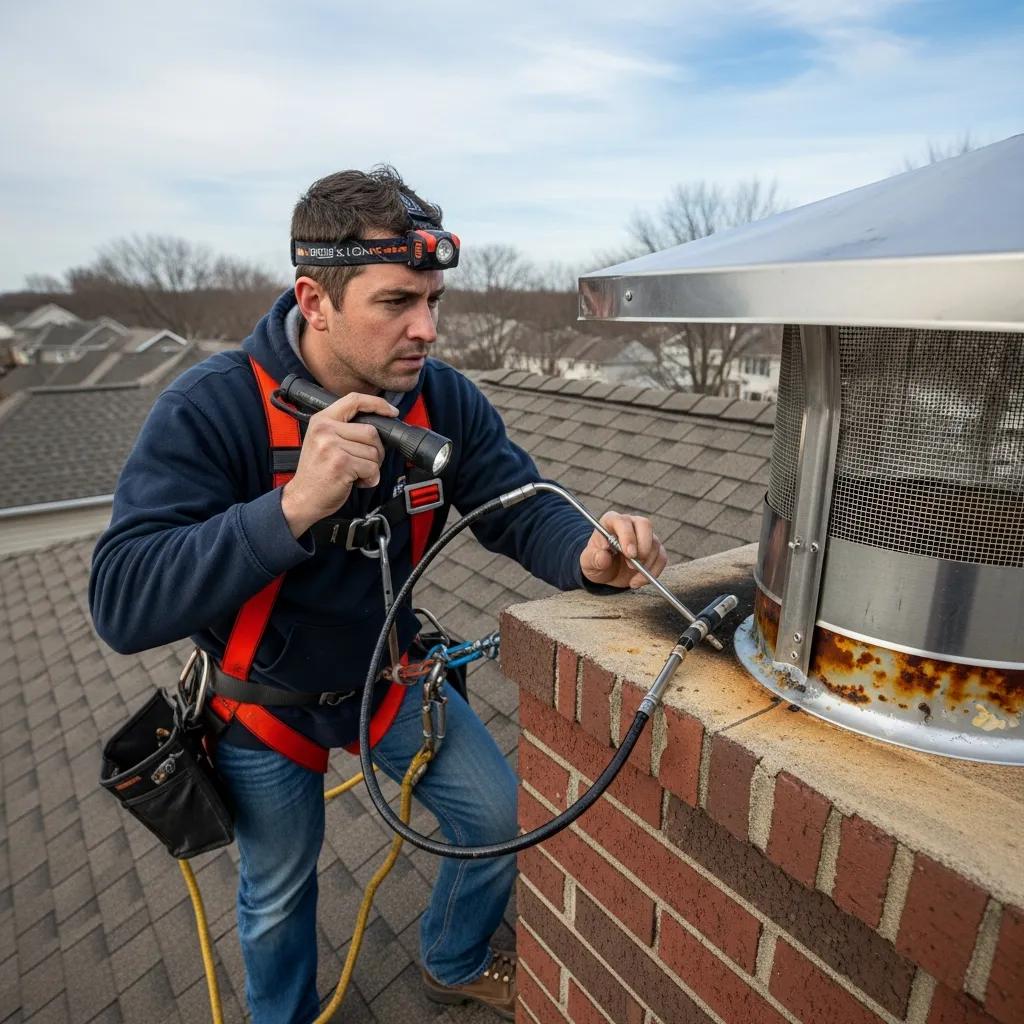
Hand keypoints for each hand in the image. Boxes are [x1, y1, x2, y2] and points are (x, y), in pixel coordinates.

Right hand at [280, 393, 397, 536]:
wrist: (302, 498)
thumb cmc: (317, 473)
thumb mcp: (323, 441)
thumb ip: (344, 428)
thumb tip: (379, 423)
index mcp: (322, 420)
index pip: (354, 400)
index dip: (378, 404)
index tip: (391, 412)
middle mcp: (325, 429)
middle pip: (371, 431)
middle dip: (376, 450)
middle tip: (364, 462)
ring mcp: (332, 446)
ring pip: (373, 452)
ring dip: (372, 467)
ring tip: (355, 473)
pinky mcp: (340, 464)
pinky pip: (371, 468)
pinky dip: (370, 479)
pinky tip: (355, 481)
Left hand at [580, 511, 667, 588]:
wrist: (606, 571)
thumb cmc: (595, 561)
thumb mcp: (588, 562)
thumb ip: (593, 559)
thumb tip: (603, 557)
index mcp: (611, 521)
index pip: (622, 521)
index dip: (628, 536)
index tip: (629, 554)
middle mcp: (630, 524)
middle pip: (645, 525)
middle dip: (642, 547)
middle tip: (633, 566)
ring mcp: (644, 535)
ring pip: (655, 543)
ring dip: (647, 564)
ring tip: (632, 580)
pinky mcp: (654, 549)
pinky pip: (662, 557)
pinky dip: (654, 571)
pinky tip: (639, 581)